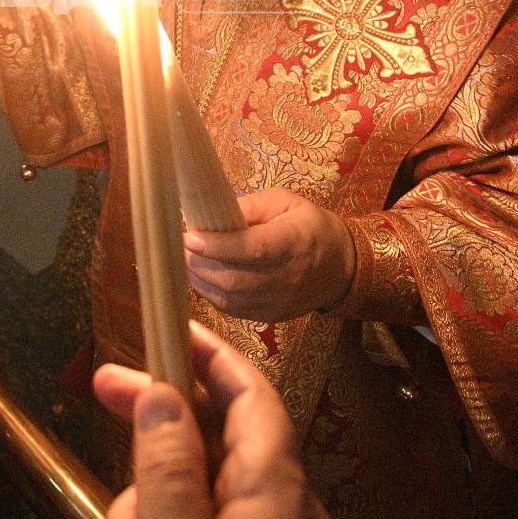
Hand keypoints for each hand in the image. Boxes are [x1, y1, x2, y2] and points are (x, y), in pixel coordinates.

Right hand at [92, 323, 343, 518]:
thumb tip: (162, 399)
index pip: (249, 395)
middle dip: (156, 442)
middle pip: (218, 447)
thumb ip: (166, 480)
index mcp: (276, 497)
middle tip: (103, 396)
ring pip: (210, 500)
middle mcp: (293, 518)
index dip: (205, 355)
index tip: (162, 327)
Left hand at [184, 188, 355, 322]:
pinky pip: (232, 310)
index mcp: (294, 242)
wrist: (339, 267)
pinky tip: (201, 277)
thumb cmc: (308, 226)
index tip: (189, 236)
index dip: (218, 246)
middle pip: (235, 279)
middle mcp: (287, 277)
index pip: (253, 249)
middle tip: (178, 248)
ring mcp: (278, 302)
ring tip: (184, 260)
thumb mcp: (285, 202)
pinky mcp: (270, 316)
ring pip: (230, 299)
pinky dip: (210, 294)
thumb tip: (214, 213)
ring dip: (200, 281)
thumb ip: (250, 206)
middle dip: (199, 264)